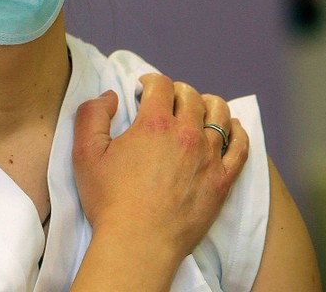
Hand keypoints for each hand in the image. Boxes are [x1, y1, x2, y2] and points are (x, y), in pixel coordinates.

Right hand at [72, 73, 248, 262]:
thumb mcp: (85, 154)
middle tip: (167, 99)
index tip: (144, 88)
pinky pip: (240, 147)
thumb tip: (110, 95)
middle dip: (177, 91)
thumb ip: (91, 115)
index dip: (151, 81)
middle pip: (191, 96)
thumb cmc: (109, 201)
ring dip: (208, 104)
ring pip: (219, 115)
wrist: (138, 244)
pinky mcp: (222, 181)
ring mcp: (209, 158)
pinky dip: (237, 131)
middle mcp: (186, 135)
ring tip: (199, 108)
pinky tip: (231, 128)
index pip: (161, 86)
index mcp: (154, 125)